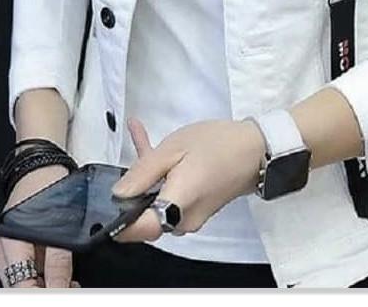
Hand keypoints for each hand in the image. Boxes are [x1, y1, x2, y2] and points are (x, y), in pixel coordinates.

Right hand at [0, 165, 79, 287]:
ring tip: (70, 285)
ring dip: (45, 286)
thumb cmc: (51, 187)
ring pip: (21, 280)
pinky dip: (42, 277)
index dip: (43, 293)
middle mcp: (2, 244)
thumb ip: (60, 259)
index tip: (64, 294)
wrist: (40, 168)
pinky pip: (24, 270)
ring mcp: (4, 246)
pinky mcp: (11, 245)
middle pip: (18, 285)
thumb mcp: (63, 222)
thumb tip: (62, 288)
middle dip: (45, 290)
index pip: (21, 284)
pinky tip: (60, 278)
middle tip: (70, 290)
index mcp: (11, 239)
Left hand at [110, 117, 265, 241]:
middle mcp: (183, 220)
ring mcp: (191, 216)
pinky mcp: (198, 207)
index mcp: (177, 205)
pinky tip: (151, 144)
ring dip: (150, 175)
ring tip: (143, 137)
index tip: (109, 200)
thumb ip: (143, 171)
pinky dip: (162, 175)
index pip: (139, 230)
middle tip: (134, 154)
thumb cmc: (218, 145)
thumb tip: (118, 194)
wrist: (257, 148)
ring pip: (158, 201)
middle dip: (135, 187)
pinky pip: (173, 196)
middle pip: (146, 214)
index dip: (118, 220)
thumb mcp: (175, 148)